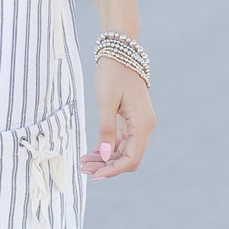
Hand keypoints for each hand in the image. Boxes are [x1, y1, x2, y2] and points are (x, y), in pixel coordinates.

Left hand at [79, 59, 154, 178]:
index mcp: (142, 124)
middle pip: (128, 157)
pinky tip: (92, 152)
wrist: (120, 52)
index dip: (114, 170)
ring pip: (123, 151)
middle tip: (83, 168)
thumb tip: (105, 156)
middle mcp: (144, 127)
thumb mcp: (106, 102)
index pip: (131, 158)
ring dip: (105, 159)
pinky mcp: (131, 120)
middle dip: (107, 166)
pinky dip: (108, 148)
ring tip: (84, 162)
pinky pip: (121, 141)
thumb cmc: (113, 74)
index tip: (95, 176)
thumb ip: (106, 130)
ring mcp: (138, 124)